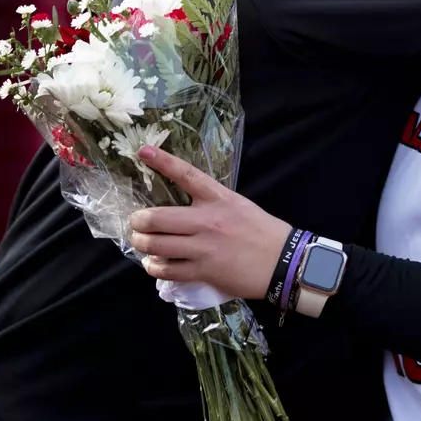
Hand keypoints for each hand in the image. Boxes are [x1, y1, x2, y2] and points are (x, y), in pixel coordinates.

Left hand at [126, 145, 290, 300]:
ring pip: (156, 245)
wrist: (283, 262)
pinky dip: (154, 267)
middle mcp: (208, 220)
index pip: (186, 175)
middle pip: (157, 217)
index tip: (143, 151)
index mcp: (219, 198)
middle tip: (136, 223)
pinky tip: (153, 264)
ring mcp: (204, 247)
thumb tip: (183, 207)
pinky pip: (167, 269)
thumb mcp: (239, 205)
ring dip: (142, 244)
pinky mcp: (203, 270)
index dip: (162, 162)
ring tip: (141, 243)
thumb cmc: (262, 231)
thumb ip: (212, 203)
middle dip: (138, 221)